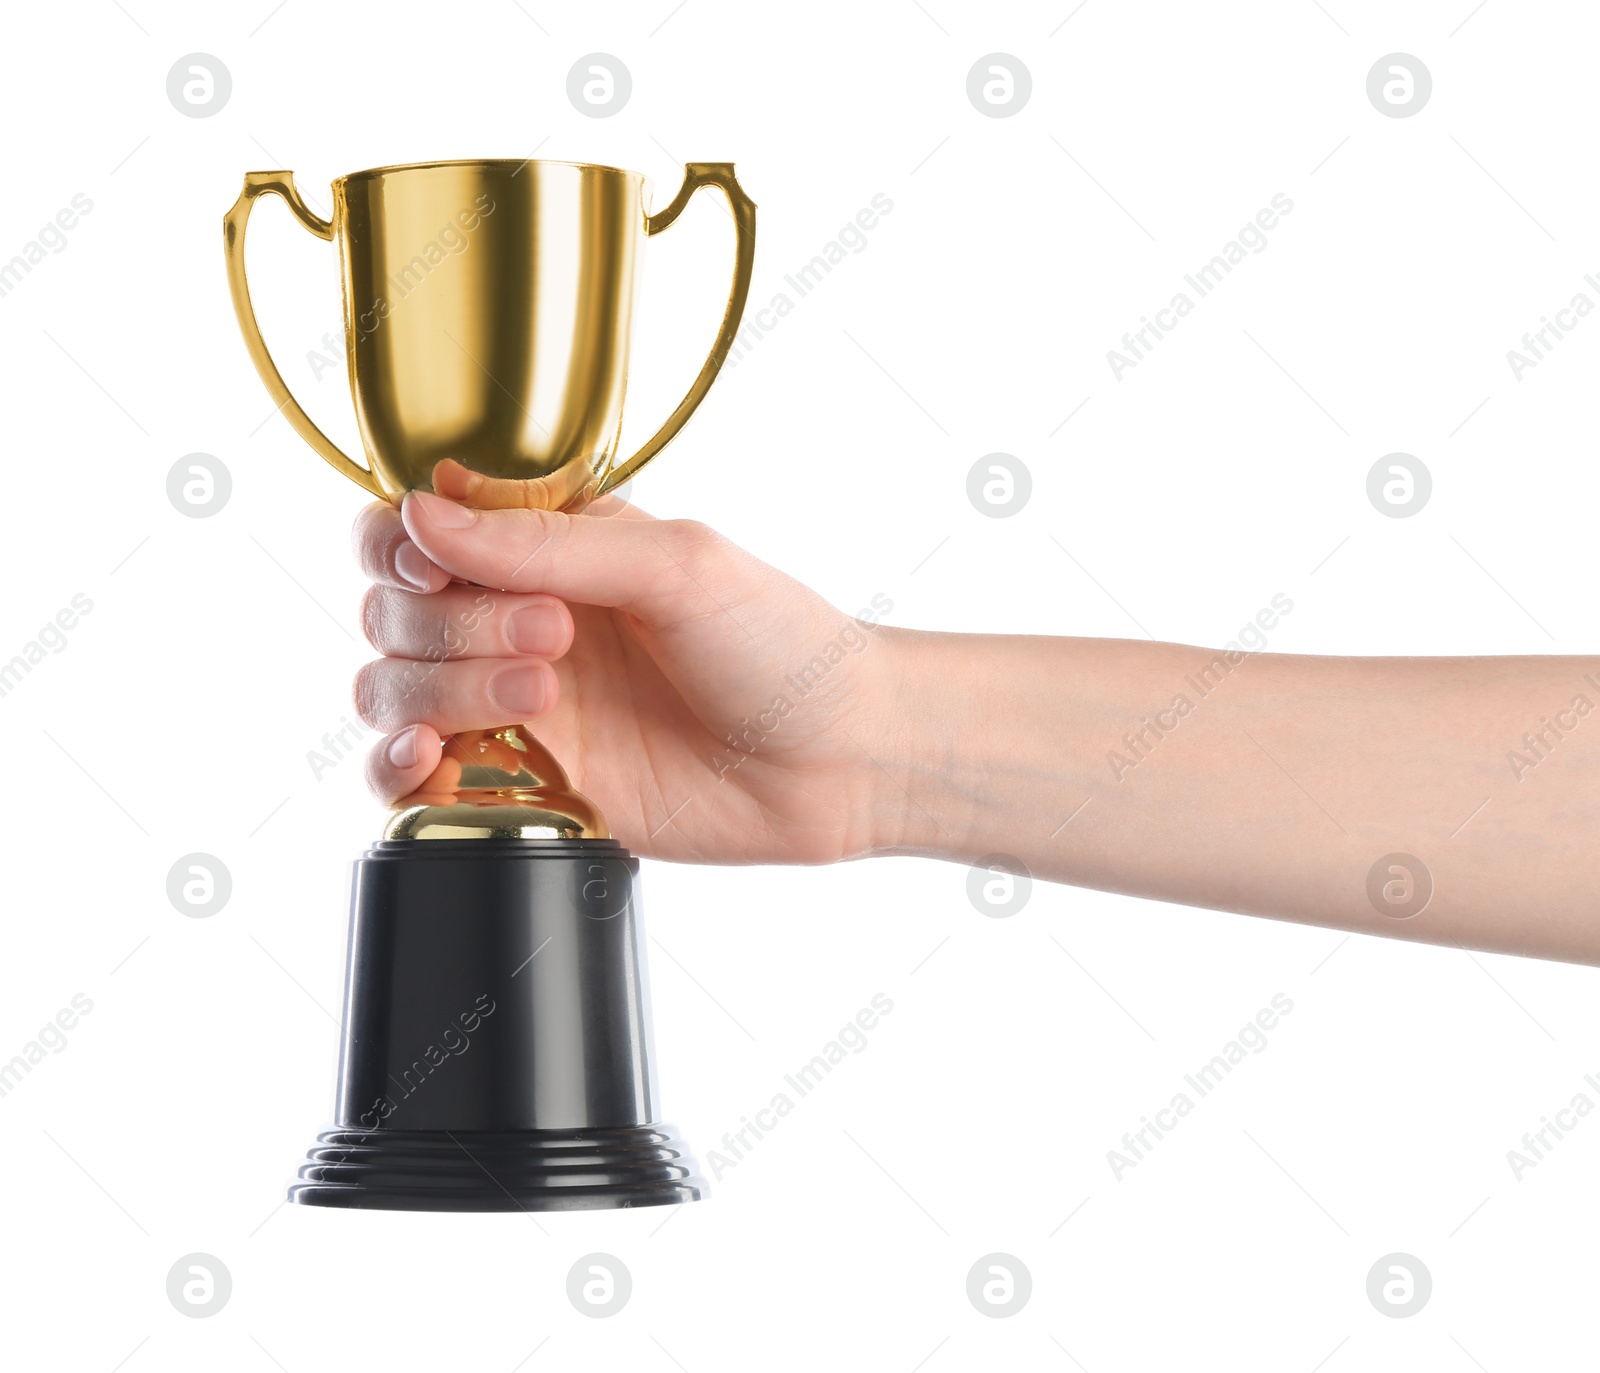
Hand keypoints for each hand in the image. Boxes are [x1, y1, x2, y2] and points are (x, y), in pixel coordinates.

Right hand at [352, 461, 899, 863]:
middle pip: (395, 613)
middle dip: (451, 624)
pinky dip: (398, 770)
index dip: (400, 545)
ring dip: (441, 691)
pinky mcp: (525, 786)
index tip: (438, 565)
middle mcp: (516, 622)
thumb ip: (548, 543)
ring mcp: (514, 708)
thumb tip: (423, 512)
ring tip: (542, 695)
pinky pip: (415, 782)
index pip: (415, 529)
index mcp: (548, 550)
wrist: (837, 759)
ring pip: (392, 691)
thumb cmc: (780, 643)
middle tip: (558, 637)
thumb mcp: (677, 565)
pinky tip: (434, 763)